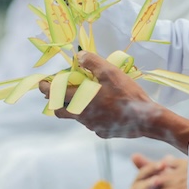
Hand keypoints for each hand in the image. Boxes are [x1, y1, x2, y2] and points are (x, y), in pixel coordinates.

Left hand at [41, 51, 158, 138]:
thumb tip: (78, 56)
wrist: (146, 119)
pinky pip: (92, 122)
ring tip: (88, 94)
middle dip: (56, 100)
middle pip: (59, 110)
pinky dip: (92, 113)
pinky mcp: (102, 132)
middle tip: (60, 89)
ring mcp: (92, 126)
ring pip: (76, 116)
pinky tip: (106, 107)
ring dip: (76, 105)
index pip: (53, 95)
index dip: (45, 87)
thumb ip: (92, 62)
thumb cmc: (127, 94)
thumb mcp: (110, 72)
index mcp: (80, 100)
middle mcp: (82, 116)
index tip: (42, 82)